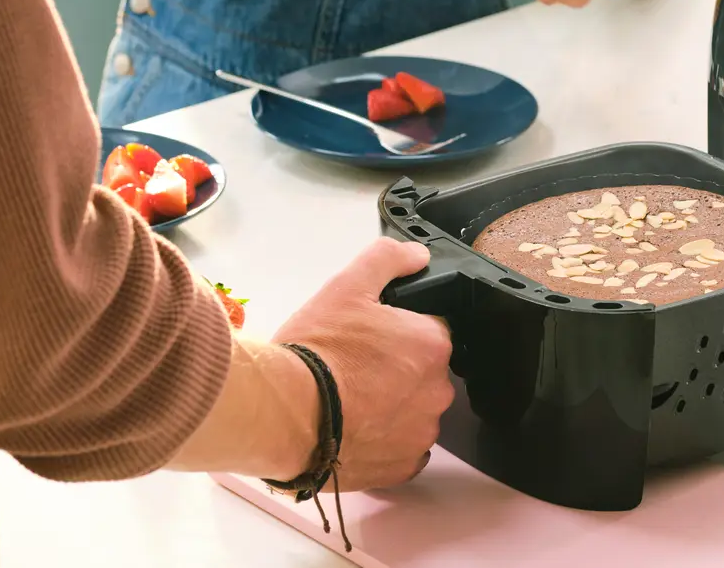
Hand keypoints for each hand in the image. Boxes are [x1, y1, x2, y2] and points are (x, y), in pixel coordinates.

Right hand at [275, 238, 453, 490]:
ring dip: (392, 405)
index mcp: (431, 346)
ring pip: (414, 410)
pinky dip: (385, 439)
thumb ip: (388, 260)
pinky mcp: (402, 467)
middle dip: (398, 368)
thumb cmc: (317, 350)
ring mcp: (421, 433)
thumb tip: (418, 256)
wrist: (286, 414)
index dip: (399, 331)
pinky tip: (355, 427)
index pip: (430, 330)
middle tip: (355, 367)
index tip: (370, 337)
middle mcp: (437, 392)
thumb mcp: (346, 286)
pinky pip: (403, 448)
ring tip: (350, 399)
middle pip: (424, 372)